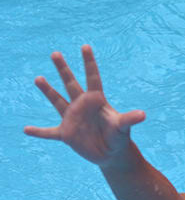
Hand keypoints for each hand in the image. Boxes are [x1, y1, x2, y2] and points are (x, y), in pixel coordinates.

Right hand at [24, 45, 145, 166]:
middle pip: (71, 84)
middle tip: (56, 53)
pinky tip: (26, 129)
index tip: (86, 46)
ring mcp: (72, 119)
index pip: (93, 78)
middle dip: (64, 69)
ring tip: (38, 78)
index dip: (89, 63)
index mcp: (97, 101)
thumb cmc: (119, 137)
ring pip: (58, 101)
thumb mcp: (123, 127)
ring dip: (48, 91)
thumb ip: (129, 119)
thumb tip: (143, 115)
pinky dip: (39, 132)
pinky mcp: (66, 134)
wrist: (112, 153)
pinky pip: (49, 132)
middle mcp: (82, 106)